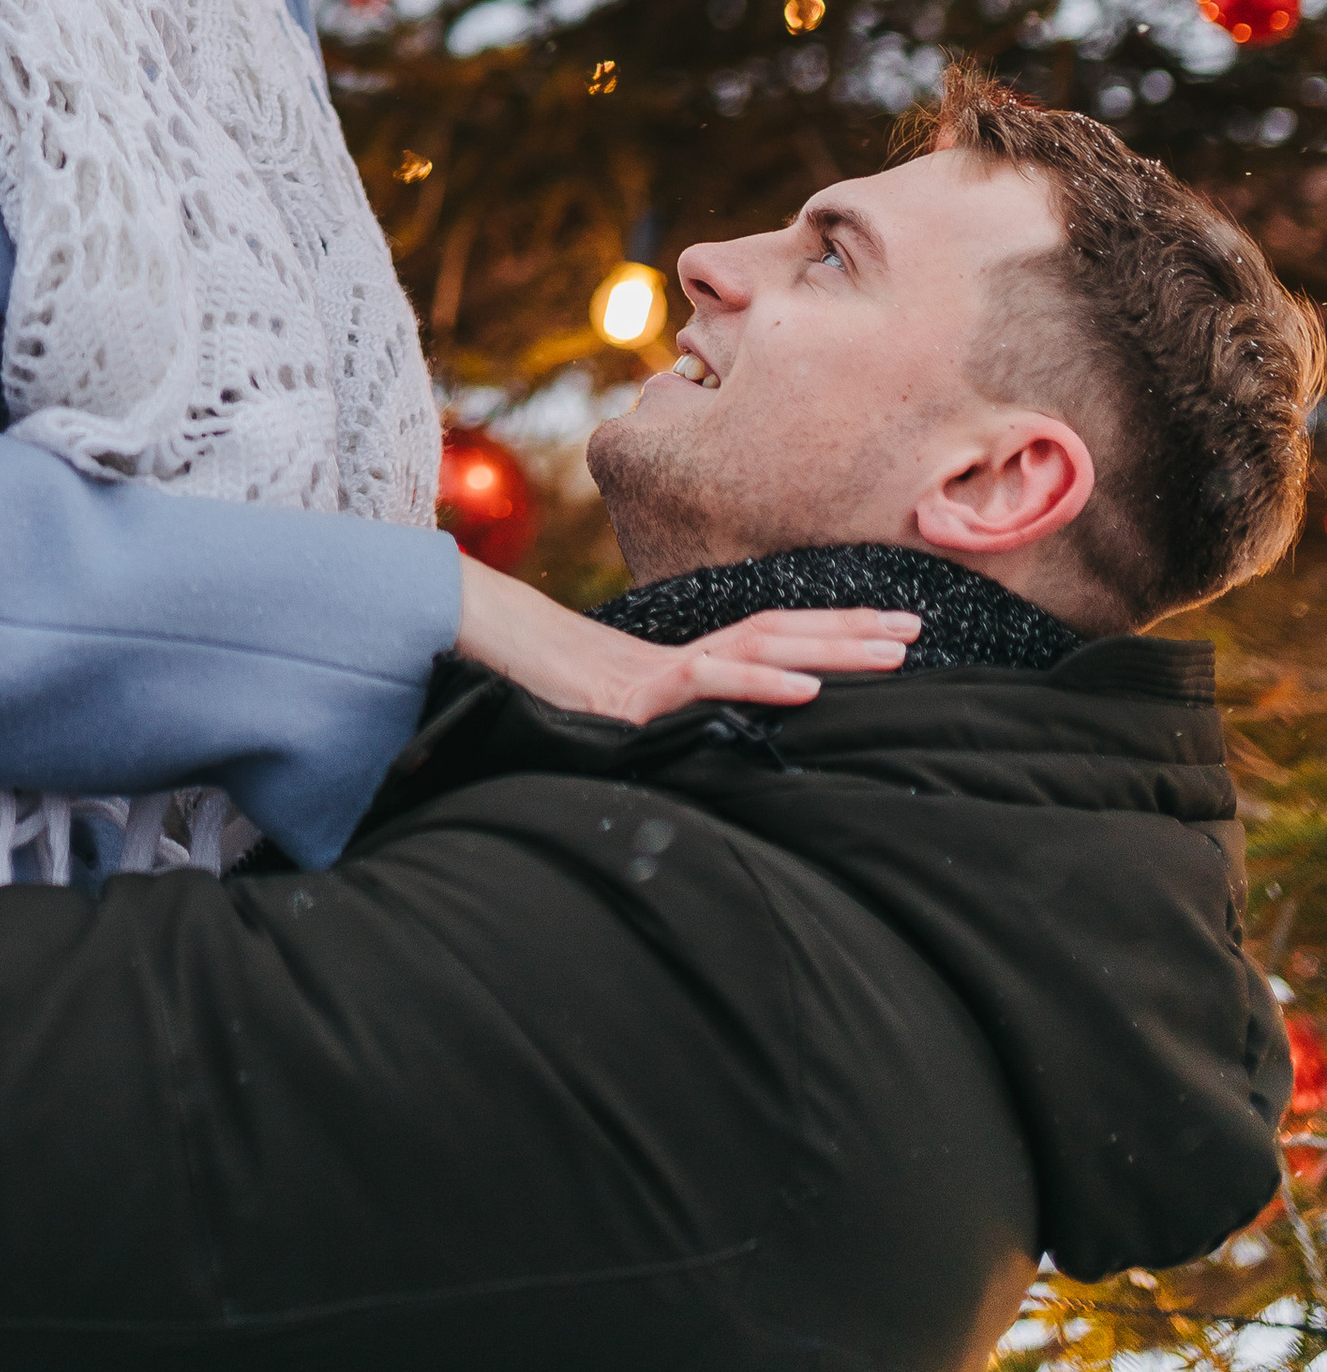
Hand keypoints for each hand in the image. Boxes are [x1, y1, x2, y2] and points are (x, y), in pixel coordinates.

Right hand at [453, 553, 917, 725]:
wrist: (453, 641)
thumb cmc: (517, 679)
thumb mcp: (592, 714)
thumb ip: (636, 722)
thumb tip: (676, 741)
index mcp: (673, 667)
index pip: (765, 643)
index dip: (826, 636)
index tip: (888, 633)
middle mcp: (672, 661)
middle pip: (777, 638)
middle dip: (849, 634)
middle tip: (918, 630)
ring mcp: (652, 676)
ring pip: (757, 651)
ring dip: (829, 649)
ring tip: (892, 651)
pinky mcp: (628, 698)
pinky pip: (704, 684)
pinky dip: (757, 684)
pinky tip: (807, 690)